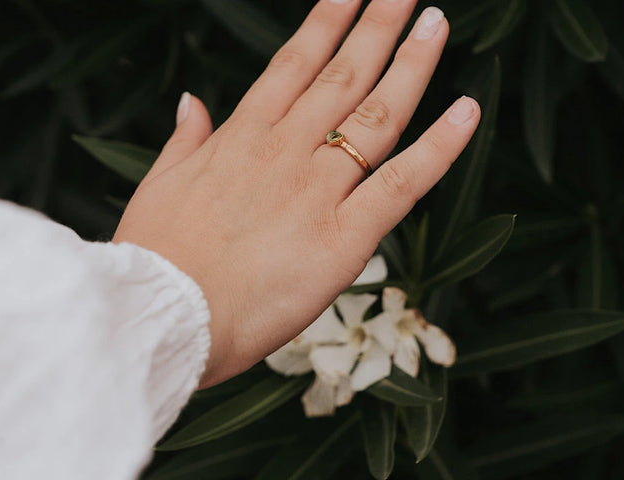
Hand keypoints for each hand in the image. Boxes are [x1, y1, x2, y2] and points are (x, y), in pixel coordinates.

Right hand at [113, 0, 479, 387]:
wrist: (164, 321)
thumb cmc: (156, 262)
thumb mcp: (159, 188)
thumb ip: (185, 141)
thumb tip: (192, 101)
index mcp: (241, 139)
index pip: (293, 65)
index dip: (326, 23)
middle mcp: (284, 152)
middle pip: (342, 75)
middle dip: (377, 26)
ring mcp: (316, 190)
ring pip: (376, 115)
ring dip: (411, 65)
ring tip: (436, 23)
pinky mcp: (345, 238)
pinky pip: (401, 183)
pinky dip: (439, 147)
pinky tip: (468, 111)